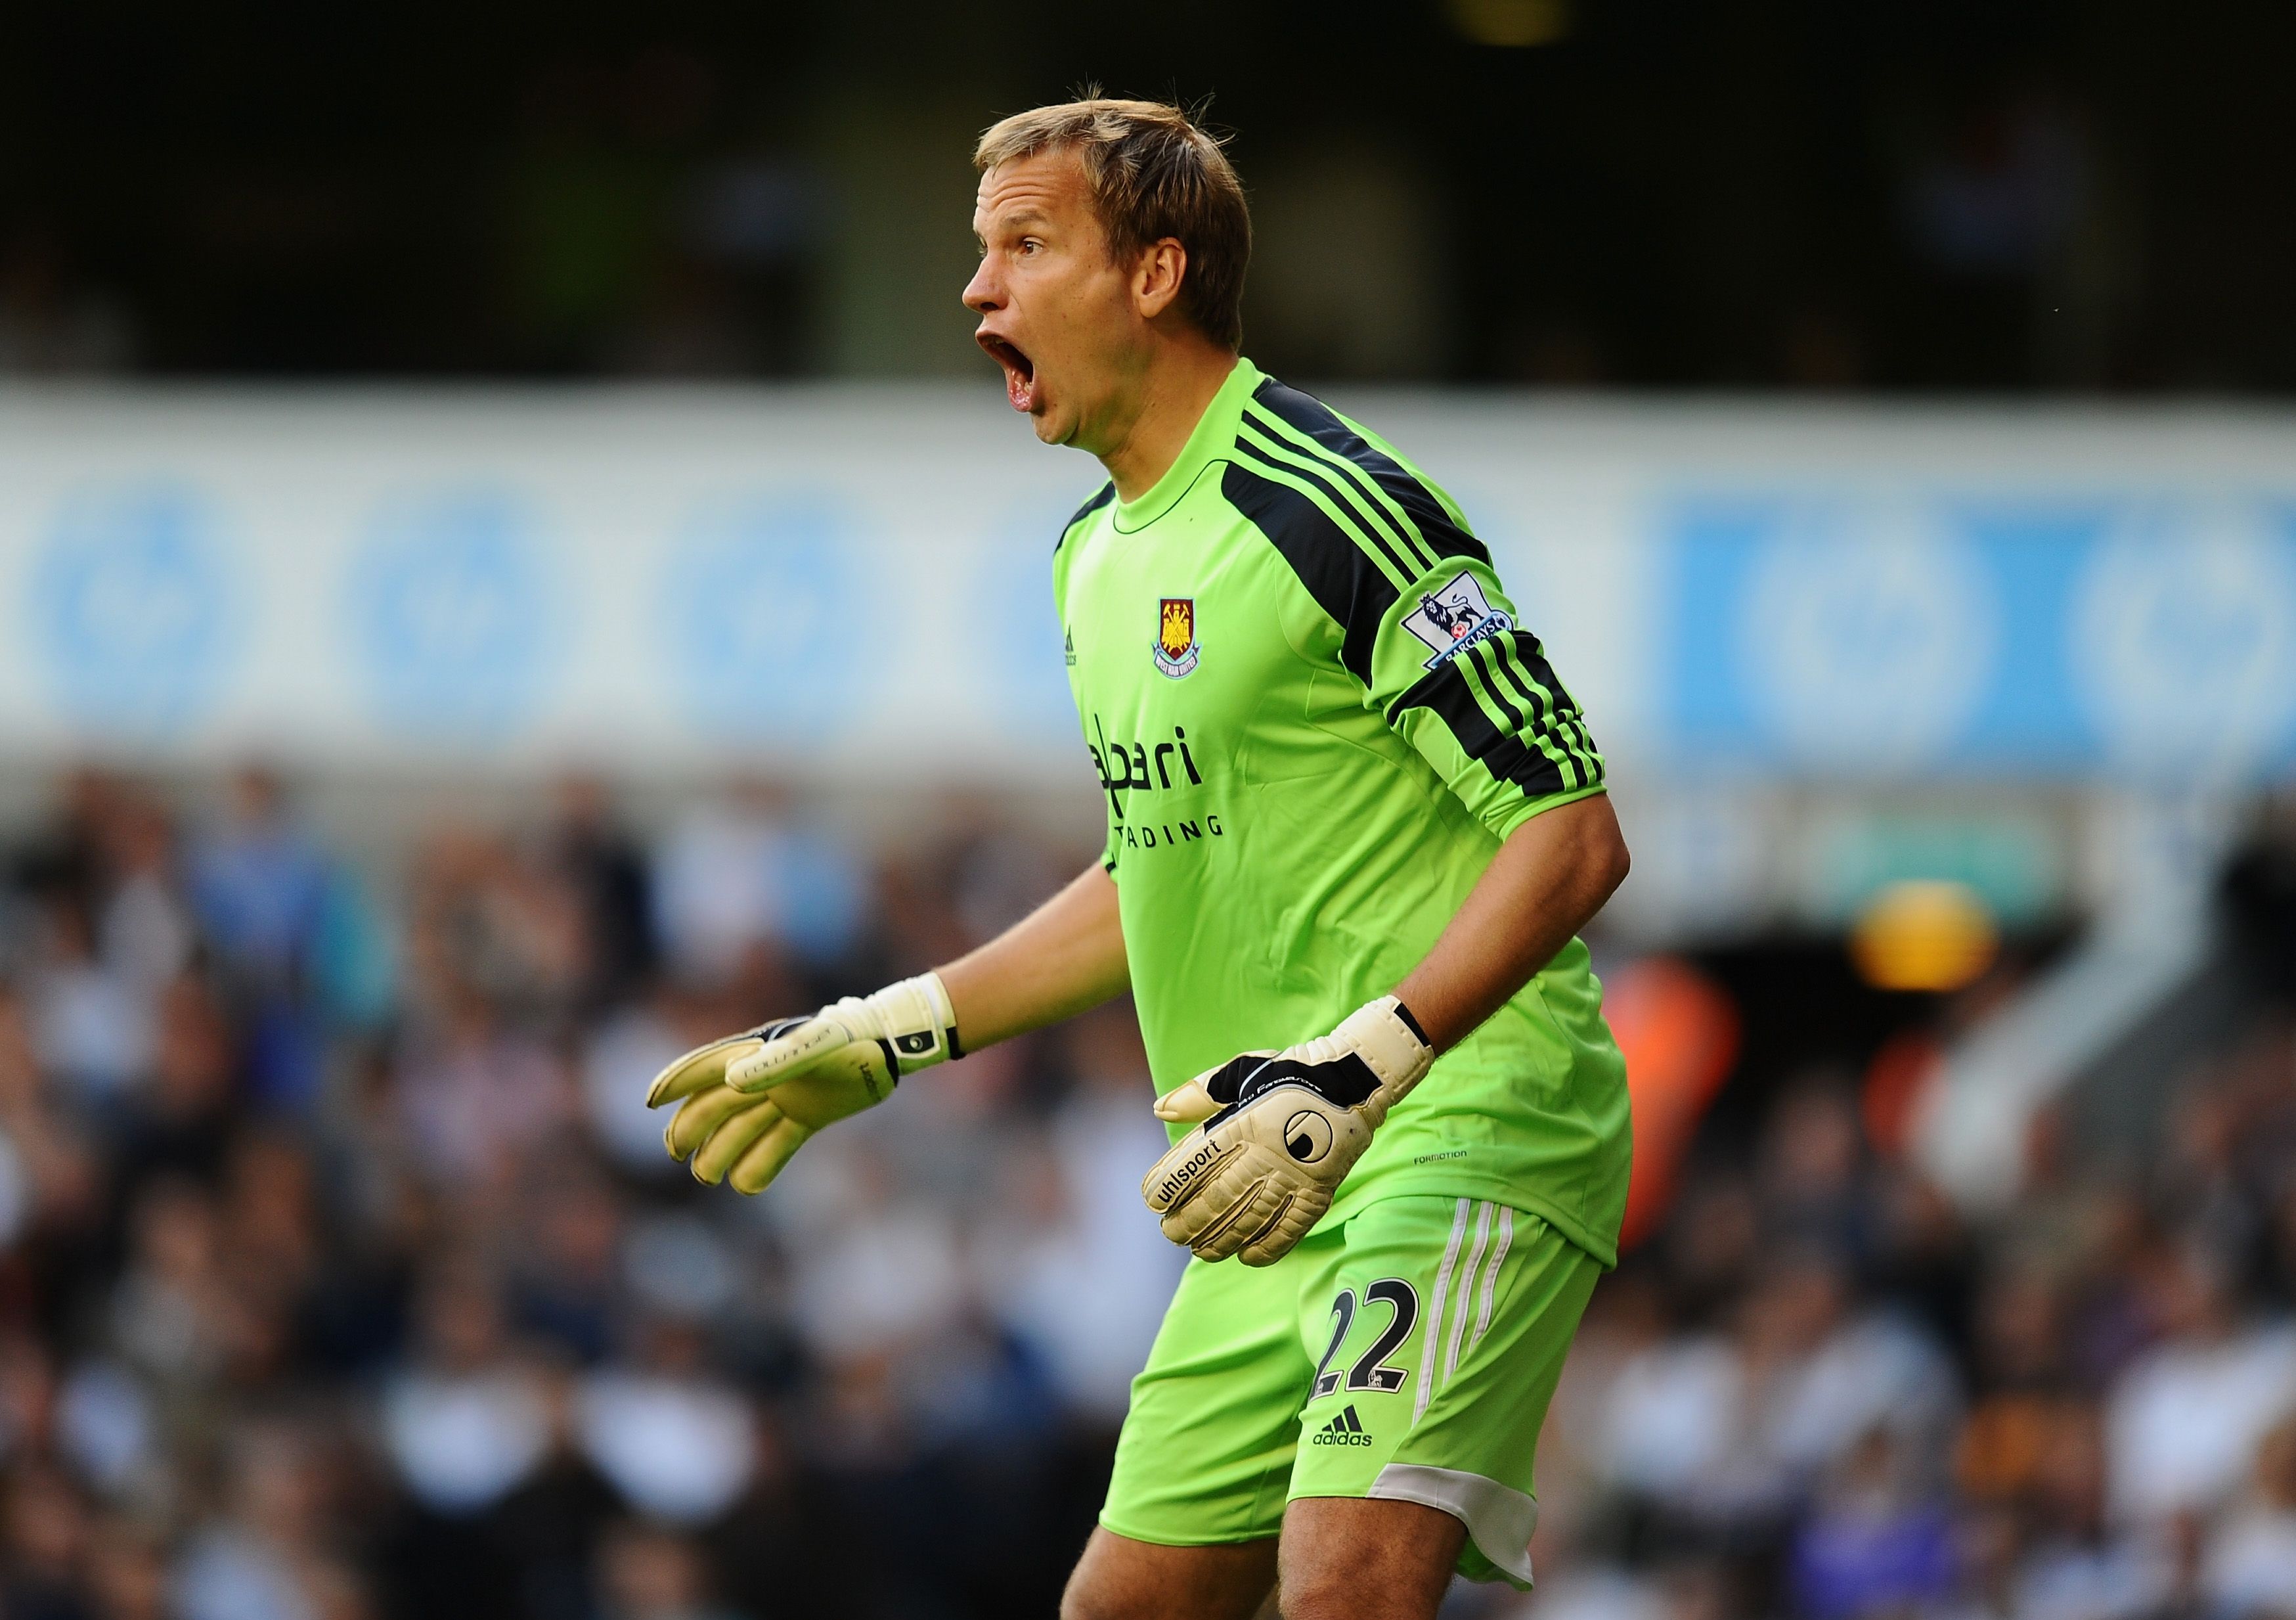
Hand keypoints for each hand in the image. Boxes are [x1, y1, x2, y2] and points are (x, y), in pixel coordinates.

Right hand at [645, 973, 956, 1192]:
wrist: (886, 1048)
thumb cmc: (848, 1041)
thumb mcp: (815, 1048)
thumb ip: (775, 1063)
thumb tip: (731, 1084)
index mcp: (757, 1053)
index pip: (706, 1069)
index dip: (676, 1082)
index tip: (650, 1100)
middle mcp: (766, 1076)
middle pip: (716, 1105)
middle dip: (692, 1128)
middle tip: (676, 1154)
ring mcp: (786, 1097)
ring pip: (742, 1129)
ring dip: (722, 1151)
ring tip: (708, 1176)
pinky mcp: (807, 1116)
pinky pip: (777, 1144)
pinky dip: (762, 1164)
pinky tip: (747, 1185)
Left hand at [1141, 996, 1433, 1265]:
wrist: (1355, 1079)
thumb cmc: (1290, 1073)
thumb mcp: (1241, 1070)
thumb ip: (1200, 1092)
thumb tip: (1160, 1110)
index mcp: (1244, 1121)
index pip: (1197, 1161)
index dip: (1171, 1185)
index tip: (1153, 1201)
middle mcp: (1268, 1152)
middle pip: (1220, 1197)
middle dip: (1190, 1220)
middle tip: (1172, 1233)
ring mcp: (1297, 1174)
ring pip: (1252, 1218)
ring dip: (1222, 1239)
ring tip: (1201, 1252)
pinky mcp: (1321, 1190)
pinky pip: (1292, 1226)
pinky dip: (1269, 1246)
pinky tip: (1248, 1257)